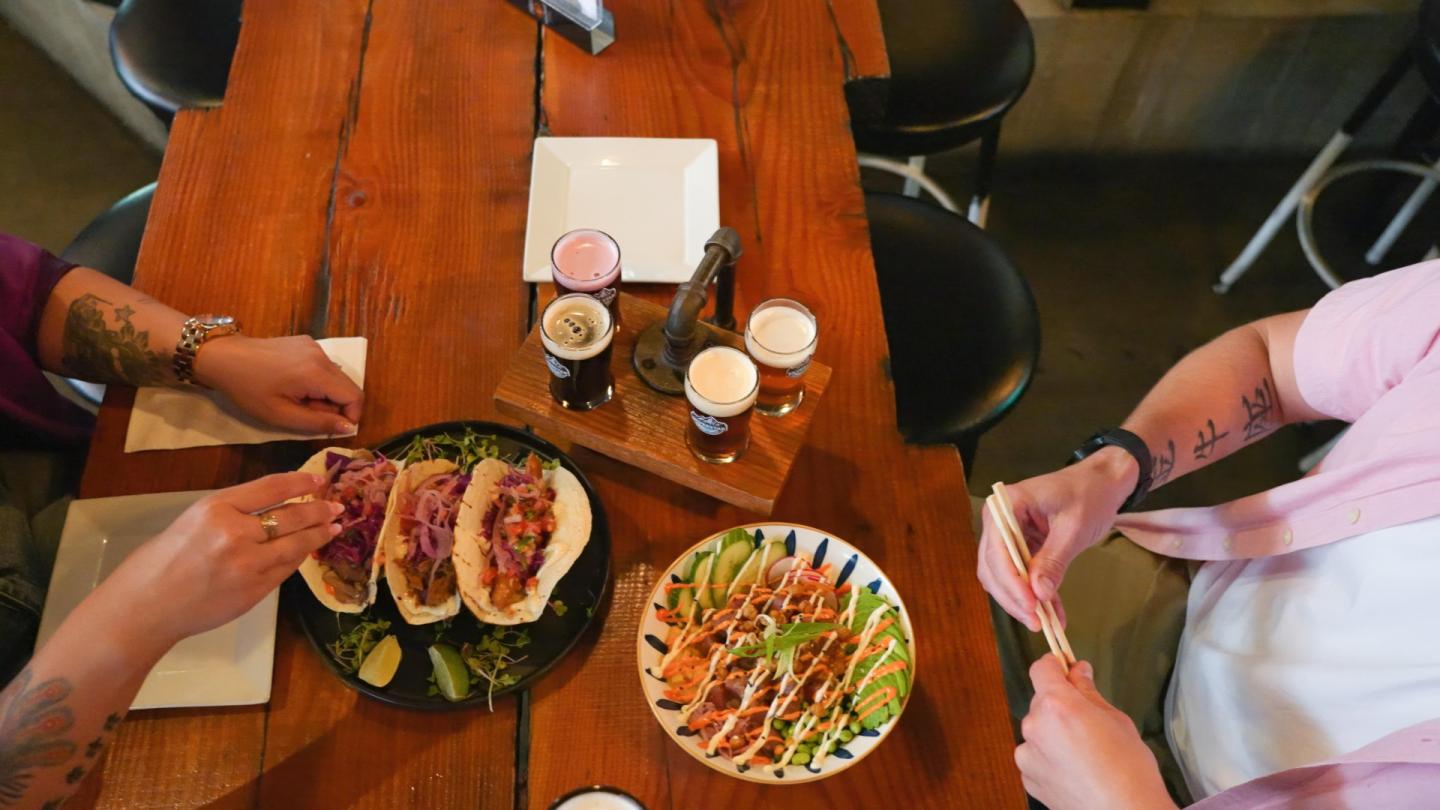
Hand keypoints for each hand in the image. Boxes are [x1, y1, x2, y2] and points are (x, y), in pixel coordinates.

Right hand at [97, 472, 341, 647]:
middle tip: (336, 507)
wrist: (146, 607)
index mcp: (216, 507)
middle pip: (291, 515)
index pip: (272, 487)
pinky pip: (286, 569)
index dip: (301, 482)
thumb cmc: (161, 561)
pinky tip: (307, 551)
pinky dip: (298, 558)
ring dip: (318, 535)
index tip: (318, 481)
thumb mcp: (194, 519)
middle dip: (318, 510)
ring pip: (295, 545)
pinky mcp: (255, 590)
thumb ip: (234, 512)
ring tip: (334, 527)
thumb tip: (275, 507)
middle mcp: (236, 532)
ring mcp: (248, 564)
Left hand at [193, 334, 363, 433]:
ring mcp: (315, 346)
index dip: (350, 416)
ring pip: (337, 377)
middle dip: (335, 406)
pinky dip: (317, 381)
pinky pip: (324, 367)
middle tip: (307, 414)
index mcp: (317, 373)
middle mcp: (322, 355)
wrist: (223, 357)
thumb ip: (318, 423)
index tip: (329, 427)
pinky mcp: (307, 342)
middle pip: (348, 386)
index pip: (355, 396)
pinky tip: (293, 384)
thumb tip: (348, 427)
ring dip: (325, 394)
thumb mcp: (281, 415)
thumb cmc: (248, 390)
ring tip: (297, 399)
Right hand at [978, 447, 1136, 629]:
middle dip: (1012, 597)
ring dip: (1020, 601)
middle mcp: (999, 520)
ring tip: (1044, 623)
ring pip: (1002, 576)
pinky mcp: (1021, 547)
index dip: (1011, 582)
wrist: (1102, 483)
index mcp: (1007, 505)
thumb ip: (1054, 560)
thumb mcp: (1074, 528)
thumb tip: (1038, 595)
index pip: (997, 550)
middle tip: (1036, 622)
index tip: (1030, 606)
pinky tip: (1053, 615)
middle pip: (993, 567)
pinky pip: (1021, 576)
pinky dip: (1034, 596)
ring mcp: (1008, 535)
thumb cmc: (1089, 495)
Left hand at [1016, 657, 1175, 809]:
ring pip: (1039, 731)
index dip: (1054, 665)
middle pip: (1041, 702)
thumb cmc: (1130, 769)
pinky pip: (1036, 756)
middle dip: (1061, 705)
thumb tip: (1078, 671)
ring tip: (1085, 753)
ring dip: (1054, 734)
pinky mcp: (1028, 777)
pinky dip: (1050, 758)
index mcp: (1057, 705)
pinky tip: (1075, 770)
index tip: (1066, 668)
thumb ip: (1089, 692)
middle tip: (1089, 721)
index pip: (1041, 669)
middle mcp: (1034, 726)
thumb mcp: (1116, 720)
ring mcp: (1028, 754)